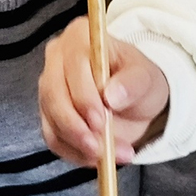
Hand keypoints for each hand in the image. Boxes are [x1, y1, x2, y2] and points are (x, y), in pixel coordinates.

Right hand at [39, 15, 170, 165]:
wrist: (135, 101)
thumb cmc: (138, 80)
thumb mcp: (146, 77)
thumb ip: (132, 82)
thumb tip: (112, 95)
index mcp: (80, 36)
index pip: (74, 64)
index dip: (84, 95)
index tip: (100, 120)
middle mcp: (57, 57)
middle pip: (53, 92)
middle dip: (75, 125)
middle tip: (100, 147)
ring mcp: (49, 86)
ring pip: (50, 118)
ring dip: (77, 143)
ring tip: (108, 156)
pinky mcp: (49, 114)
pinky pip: (53, 137)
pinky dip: (74, 153)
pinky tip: (96, 159)